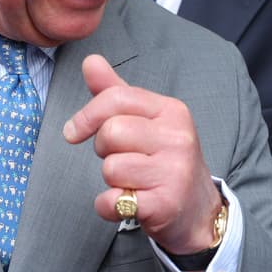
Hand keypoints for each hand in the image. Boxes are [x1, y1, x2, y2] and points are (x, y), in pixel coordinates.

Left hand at [62, 55, 220, 253]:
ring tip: (132, 181)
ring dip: (110, 179)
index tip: (73, 132)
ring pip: (110, 168)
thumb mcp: (145, 121)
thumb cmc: (162, 160)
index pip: (115, 99)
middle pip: (110, 133)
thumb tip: (90, 60)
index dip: (86, 116)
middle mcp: (177, 138)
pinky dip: (108, 206)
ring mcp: (174, 172)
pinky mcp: (165, 204)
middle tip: (121, 159)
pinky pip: (112, 201)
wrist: (197, 211)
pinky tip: (127, 203)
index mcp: (171, 111)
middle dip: (103, 150)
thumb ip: (115, 92)